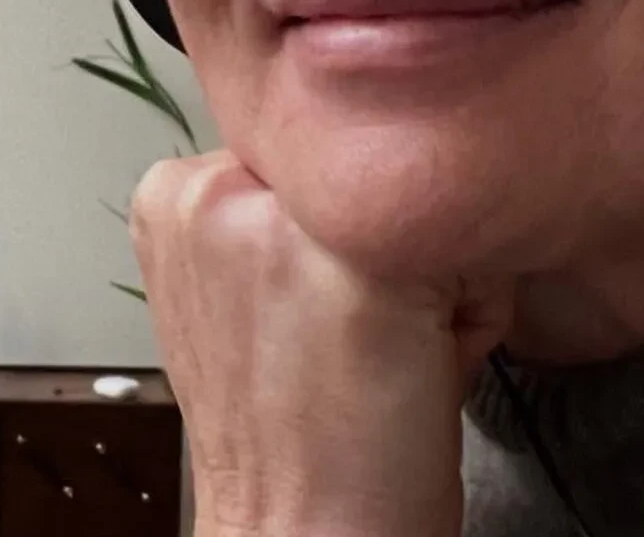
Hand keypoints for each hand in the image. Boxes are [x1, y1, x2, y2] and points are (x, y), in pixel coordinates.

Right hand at [131, 151, 510, 536]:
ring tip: (382, 344)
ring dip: (424, 265)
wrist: (300, 535)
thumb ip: (267, 207)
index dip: (334, 229)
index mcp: (172, 192)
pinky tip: (419, 361)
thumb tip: (348, 146)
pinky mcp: (361, 262)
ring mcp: (283, 219)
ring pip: (413, 193)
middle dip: (377, 236)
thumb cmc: (292, 433)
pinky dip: (471, 308)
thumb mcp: (242, 286)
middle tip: (347, 333)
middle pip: (357, 163)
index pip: (306, 148)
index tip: (312, 307)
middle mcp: (212, 188)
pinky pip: (467, 247)